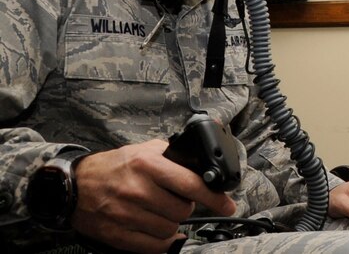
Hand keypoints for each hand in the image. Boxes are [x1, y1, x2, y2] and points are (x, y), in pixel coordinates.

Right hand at [71, 139, 235, 253]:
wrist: (73, 186)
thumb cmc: (113, 166)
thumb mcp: (144, 150)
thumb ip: (173, 155)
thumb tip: (203, 162)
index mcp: (147, 165)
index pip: (191, 184)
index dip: (214, 197)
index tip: (228, 205)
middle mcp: (137, 190)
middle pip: (183, 210)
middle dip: (185, 206)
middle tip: (175, 200)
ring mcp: (126, 214)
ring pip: (170, 229)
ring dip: (172, 222)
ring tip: (160, 211)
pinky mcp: (117, 234)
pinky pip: (154, 246)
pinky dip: (162, 241)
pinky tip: (157, 228)